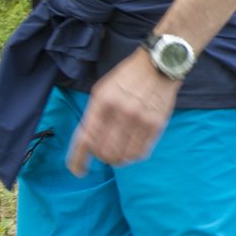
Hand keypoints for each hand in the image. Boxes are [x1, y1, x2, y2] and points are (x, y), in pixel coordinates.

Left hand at [66, 51, 180, 175]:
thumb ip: (94, 114)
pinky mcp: (156, 125)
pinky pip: (141, 152)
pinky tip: (130, 151)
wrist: (158, 65)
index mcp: (103, 102)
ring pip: (123, 156)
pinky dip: (132, 157)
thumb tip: (88, 141)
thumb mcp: (103, 90)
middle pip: (104, 152)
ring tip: (116, 155)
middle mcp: (121, 112)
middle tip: (102, 155)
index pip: (86, 138)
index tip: (77, 170)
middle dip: (100, 158)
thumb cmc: (127, 77)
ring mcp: (140, 120)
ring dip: (116, 160)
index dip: (78, 159)